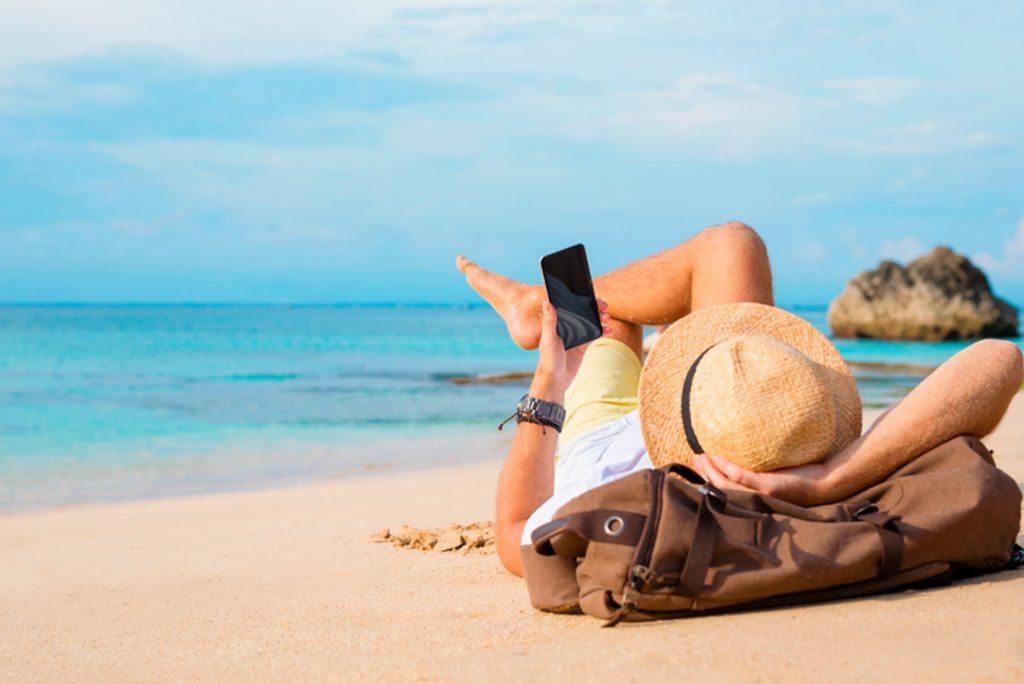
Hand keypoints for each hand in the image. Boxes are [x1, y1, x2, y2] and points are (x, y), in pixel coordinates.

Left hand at [531, 299, 611, 399]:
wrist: (556, 380)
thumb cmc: (548, 360)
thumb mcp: (549, 340)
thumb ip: (549, 322)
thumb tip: (546, 302)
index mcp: (557, 322)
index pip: (569, 305)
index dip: (580, 298)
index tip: (590, 296)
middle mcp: (566, 326)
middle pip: (582, 311)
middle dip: (594, 307)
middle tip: (604, 307)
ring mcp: (576, 335)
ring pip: (590, 321)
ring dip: (600, 318)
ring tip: (607, 318)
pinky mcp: (583, 344)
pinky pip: (595, 334)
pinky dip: (603, 330)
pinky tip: (609, 330)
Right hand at [691, 453, 833, 506]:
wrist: (823, 485)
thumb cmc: (799, 480)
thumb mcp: (774, 476)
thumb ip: (758, 472)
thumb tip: (745, 457)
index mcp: (752, 500)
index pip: (723, 492)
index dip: (706, 480)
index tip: (696, 466)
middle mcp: (753, 501)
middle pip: (719, 489)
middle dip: (703, 474)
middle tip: (693, 458)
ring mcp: (759, 495)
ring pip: (725, 484)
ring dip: (710, 471)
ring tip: (701, 456)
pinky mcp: (768, 486)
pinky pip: (742, 477)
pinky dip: (727, 468)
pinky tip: (718, 457)